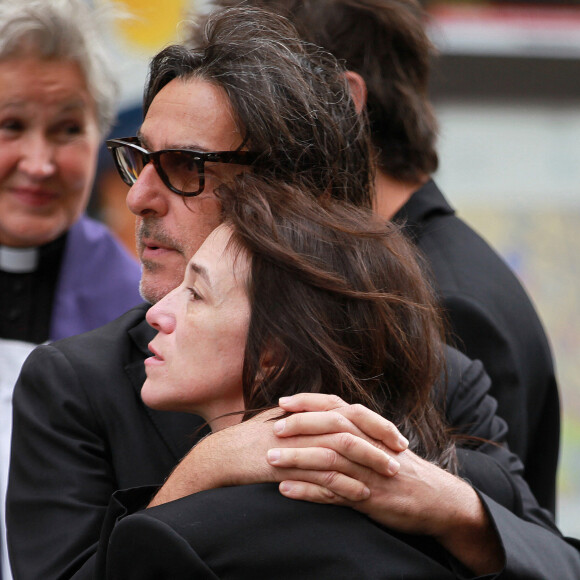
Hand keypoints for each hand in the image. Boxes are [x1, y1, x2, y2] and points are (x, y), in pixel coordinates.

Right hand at [150, 394, 406, 505]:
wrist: (224, 455)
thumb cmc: (254, 439)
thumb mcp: (283, 421)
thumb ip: (309, 417)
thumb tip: (331, 416)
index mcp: (308, 411)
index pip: (350, 410)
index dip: (376, 422)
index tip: (396, 435)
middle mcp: (306, 422)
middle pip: (352, 425)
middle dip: (380, 437)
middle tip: (402, 452)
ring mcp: (298, 443)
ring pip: (343, 449)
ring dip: (369, 461)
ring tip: (391, 474)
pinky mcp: (290, 466)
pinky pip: (324, 475)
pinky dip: (346, 484)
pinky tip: (363, 494)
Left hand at [268, 394, 502, 574]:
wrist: (439, 500)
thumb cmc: (404, 469)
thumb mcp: (383, 443)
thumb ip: (357, 431)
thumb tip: (326, 421)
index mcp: (370, 429)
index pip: (336, 406)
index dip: (309, 402)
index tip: (282, 401)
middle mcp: (369, 445)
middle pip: (331, 427)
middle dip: (300, 425)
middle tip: (273, 428)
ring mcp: (369, 471)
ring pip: (329, 459)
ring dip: (298, 458)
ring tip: (270, 459)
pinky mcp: (369, 498)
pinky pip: (334, 493)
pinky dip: (308, 491)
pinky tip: (285, 490)